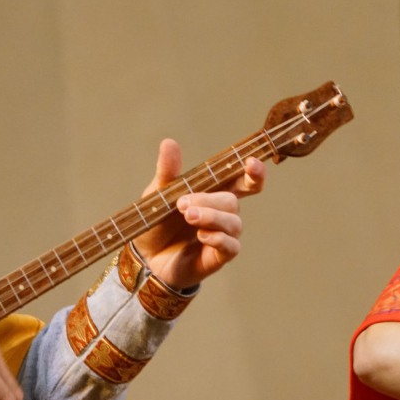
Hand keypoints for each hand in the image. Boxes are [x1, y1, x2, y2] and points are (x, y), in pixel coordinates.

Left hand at [129, 138, 264, 289]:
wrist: (144, 256)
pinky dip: (218, 238)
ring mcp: (221, 235)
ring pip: (233, 222)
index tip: (251, 162)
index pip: (243, 181)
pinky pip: (231, 246)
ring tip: (187, 216)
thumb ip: (167, 171)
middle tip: (182, 204)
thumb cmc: (156, 222)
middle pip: (233, 201)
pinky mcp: (217, 257)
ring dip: (211, 217)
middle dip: (210, 200)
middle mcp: (221, 214)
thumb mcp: (158, 194)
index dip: (254, 172)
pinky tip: (201, 236)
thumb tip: (169, 143)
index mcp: (213, 193)